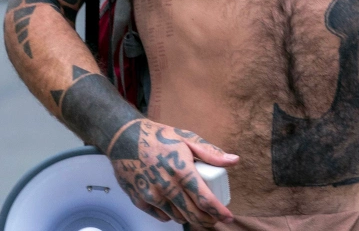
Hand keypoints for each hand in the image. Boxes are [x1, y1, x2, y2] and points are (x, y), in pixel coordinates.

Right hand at [109, 121, 237, 226]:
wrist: (124, 138)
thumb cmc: (158, 137)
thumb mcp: (187, 138)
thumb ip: (211, 153)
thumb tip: (234, 160)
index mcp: (182, 170)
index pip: (205, 199)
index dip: (218, 212)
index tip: (228, 217)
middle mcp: (167, 186)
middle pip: (192, 214)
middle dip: (207, 220)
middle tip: (214, 219)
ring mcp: (152, 196)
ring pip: (177, 217)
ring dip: (190, 218)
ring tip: (197, 212)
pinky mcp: (140, 200)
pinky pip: (161, 216)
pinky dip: (171, 215)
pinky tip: (176, 207)